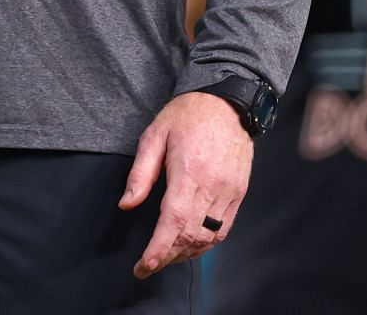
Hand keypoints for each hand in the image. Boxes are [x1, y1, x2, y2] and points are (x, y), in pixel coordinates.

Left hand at [120, 91, 252, 277]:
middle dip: (167, 256)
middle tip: (147, 265)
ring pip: (208, 236)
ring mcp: (229, 191)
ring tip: (166, 258)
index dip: (158, 248)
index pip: (172, 220)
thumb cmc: (187, 115)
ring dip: (186, 253)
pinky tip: (191, 246)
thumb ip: (140, 172)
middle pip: (190, 234)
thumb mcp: (154, 135)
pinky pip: (224, 228)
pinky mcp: (239, 192)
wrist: (227, 101)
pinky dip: (207, 243)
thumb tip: (126, 204)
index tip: (144, 266)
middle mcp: (212, 185)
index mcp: (188, 170)